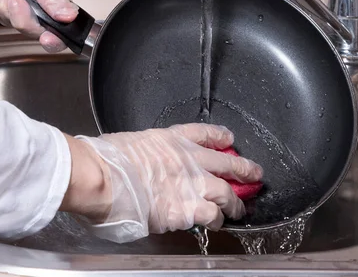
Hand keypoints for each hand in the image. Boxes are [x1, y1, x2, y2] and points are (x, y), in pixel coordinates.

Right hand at [60, 124, 262, 242]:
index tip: (228, 139)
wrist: (103, 176)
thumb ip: (143, 154)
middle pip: (225, 162)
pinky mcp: (187, 209)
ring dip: (236, 201)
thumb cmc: (107, 160)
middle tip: (254, 173)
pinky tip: (217, 224)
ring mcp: (190, 184)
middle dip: (243, 169)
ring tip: (241, 209)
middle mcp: (187, 159)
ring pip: (226, 191)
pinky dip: (217, 220)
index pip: (203, 133)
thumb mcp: (128, 144)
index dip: (220, 136)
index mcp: (169, 139)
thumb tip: (138, 165)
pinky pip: (212, 215)